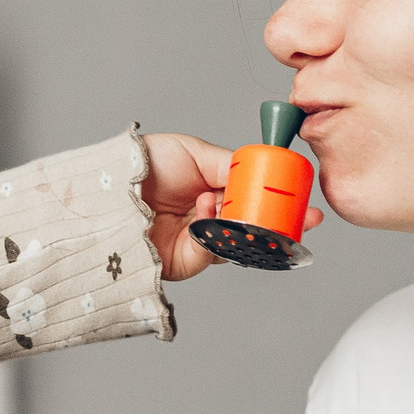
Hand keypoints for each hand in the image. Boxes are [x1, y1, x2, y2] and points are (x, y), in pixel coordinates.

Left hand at [140, 132, 322, 279]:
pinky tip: (207, 210)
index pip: (254, 200)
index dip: (280, 203)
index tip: (303, 202)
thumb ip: (229, 165)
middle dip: (283, 225)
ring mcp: (199, 241)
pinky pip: (213, 251)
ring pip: (240, 241)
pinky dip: (217, 232)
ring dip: (251, 227)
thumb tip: (260, 171)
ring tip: (250, 209)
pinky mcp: (186, 261)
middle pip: (255, 227)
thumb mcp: (193, 152)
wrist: (109, 187)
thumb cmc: (142, 163)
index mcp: (212, 190)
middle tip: (304, 219)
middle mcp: (209, 218)